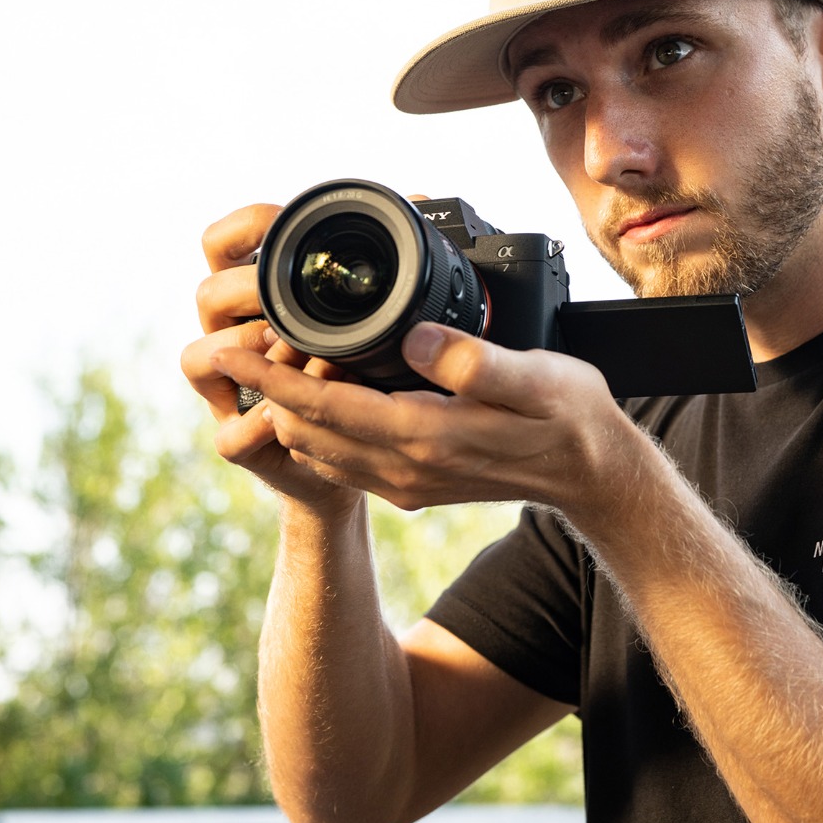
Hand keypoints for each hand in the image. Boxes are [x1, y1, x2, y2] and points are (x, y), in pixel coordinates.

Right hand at [181, 203, 359, 513]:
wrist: (363, 455)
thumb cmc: (369, 373)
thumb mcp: (382, 313)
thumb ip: (390, 262)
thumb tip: (419, 199)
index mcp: (263, 294)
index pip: (223, 242)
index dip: (242, 230)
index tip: (276, 231)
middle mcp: (235, 334)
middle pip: (209, 292)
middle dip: (253, 299)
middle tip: (305, 315)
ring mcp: (229, 388)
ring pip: (198, 356)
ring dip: (253, 358)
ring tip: (306, 364)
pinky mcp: (239, 441)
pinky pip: (226, 432)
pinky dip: (261, 426)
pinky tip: (297, 419)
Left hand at [208, 321, 649, 521]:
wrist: (593, 476)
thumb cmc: (570, 418)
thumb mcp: (536, 378)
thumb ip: (475, 361)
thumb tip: (418, 337)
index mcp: (426, 437)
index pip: (325, 406)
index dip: (271, 376)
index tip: (229, 346)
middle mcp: (406, 468)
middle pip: (306, 430)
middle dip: (267, 389)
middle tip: (239, 339)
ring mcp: (406, 482)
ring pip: (319, 447)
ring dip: (288, 408)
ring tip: (267, 359)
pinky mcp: (413, 485)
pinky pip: (343, 458)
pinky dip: (317, 427)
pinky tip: (317, 392)